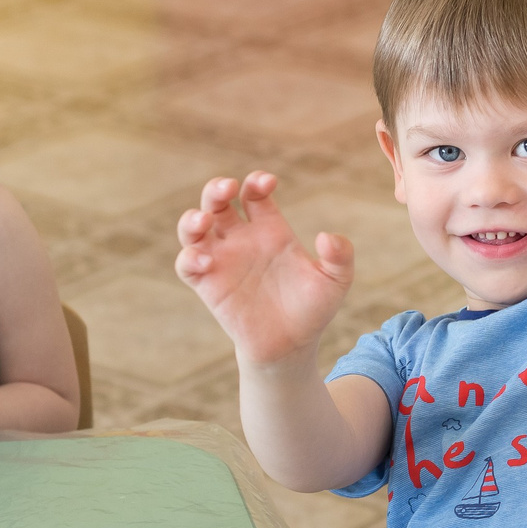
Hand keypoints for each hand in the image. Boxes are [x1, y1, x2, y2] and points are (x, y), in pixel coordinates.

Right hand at [175, 173, 354, 368]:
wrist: (291, 346)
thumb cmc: (312, 310)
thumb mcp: (335, 282)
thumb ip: (340, 257)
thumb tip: (327, 237)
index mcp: (270, 229)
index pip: (254, 193)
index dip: (257, 181)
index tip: (268, 183)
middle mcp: (241, 240)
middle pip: (218, 201)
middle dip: (217, 188)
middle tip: (228, 187)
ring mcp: (221, 261)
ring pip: (193, 228)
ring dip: (192, 218)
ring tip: (204, 220)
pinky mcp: (207, 285)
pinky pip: (186, 265)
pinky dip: (189, 258)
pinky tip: (205, 261)